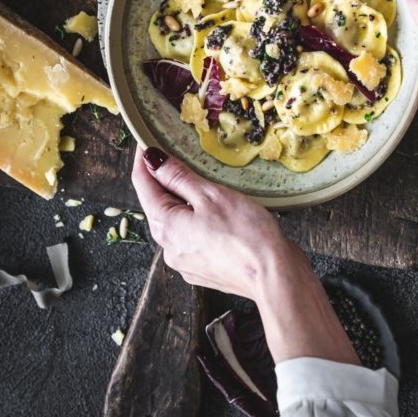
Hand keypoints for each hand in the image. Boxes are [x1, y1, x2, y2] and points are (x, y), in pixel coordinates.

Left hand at [132, 144, 294, 298]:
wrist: (274, 277)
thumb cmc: (246, 233)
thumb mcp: (210, 195)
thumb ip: (178, 176)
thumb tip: (153, 159)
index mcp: (165, 226)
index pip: (143, 185)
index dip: (144, 159)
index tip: (146, 139)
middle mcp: (168, 247)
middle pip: (157, 203)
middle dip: (164, 179)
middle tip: (176, 154)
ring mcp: (184, 262)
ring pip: (175, 221)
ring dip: (182, 201)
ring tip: (202, 184)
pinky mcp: (201, 269)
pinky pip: (190, 237)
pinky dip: (196, 220)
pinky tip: (215, 214)